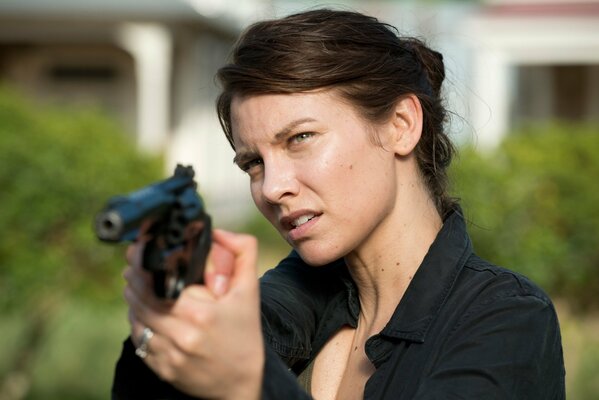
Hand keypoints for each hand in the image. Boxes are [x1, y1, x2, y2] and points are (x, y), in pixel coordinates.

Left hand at [124, 229, 263, 398]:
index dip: (142, 266)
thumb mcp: (250, 289)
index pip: (155, 284)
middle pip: (140, 300)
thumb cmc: (245, 333)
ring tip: (135, 285)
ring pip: (136, 319)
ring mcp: (169, 355)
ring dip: (132, 300)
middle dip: (133, 279)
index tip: (138, 252)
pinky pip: (139, 341)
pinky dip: (138, 322)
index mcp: (200, 314)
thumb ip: (242, 252)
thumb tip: (218, 232)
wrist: (243, 382)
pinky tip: (143, 312)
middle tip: (134, 265)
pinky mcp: (161, 369)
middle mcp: (181, 336)